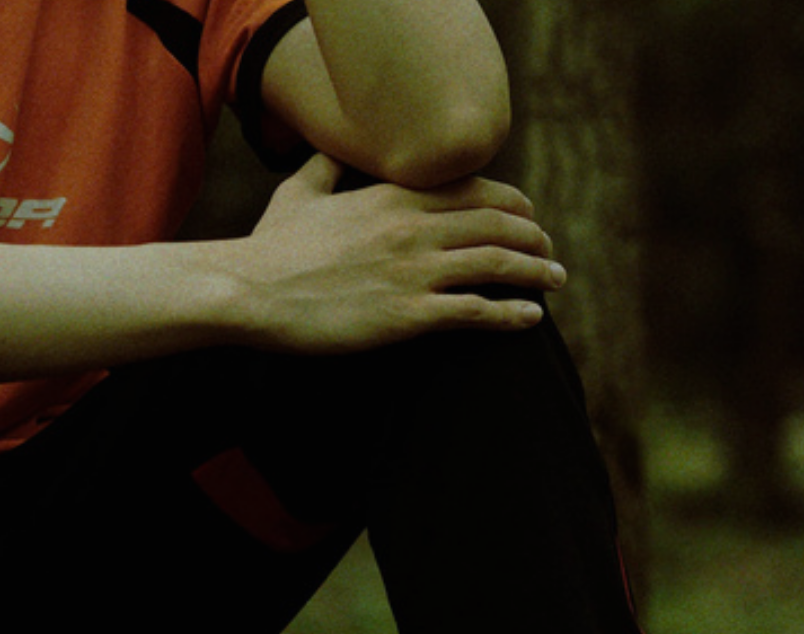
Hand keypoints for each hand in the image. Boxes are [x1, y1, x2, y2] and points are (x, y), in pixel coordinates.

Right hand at [229, 152, 562, 355]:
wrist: (248, 291)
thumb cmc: (271, 246)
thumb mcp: (299, 192)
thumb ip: (326, 166)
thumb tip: (334, 146)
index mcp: (393, 196)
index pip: (473, 189)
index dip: (512, 202)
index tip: (527, 215)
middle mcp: (412, 228)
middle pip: (497, 223)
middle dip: (533, 237)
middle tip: (549, 252)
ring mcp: (412, 271)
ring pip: (497, 263)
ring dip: (535, 272)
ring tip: (555, 280)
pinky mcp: (407, 315)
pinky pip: (475, 311)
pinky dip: (511, 313)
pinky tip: (530, 317)